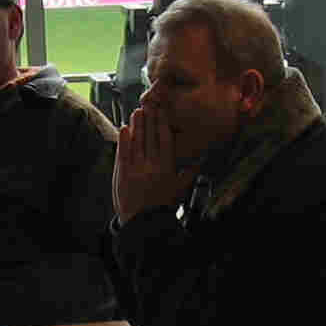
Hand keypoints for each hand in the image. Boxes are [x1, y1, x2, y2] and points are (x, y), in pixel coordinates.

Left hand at [114, 102, 192, 220]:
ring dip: (137, 125)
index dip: (162, 123)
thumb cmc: (164, 206)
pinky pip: (123, 153)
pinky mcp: (123, 174)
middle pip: (150, 136)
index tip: (162, 110)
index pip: (165, 139)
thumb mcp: (181, 189)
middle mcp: (152, 165)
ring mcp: (136, 168)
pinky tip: (124, 128)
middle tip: (148, 103)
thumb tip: (202, 159)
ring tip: (137, 112)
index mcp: (167, 167)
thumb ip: (190, 172)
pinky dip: (123, 140)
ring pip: (137, 142)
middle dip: (149, 118)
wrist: (145, 222)